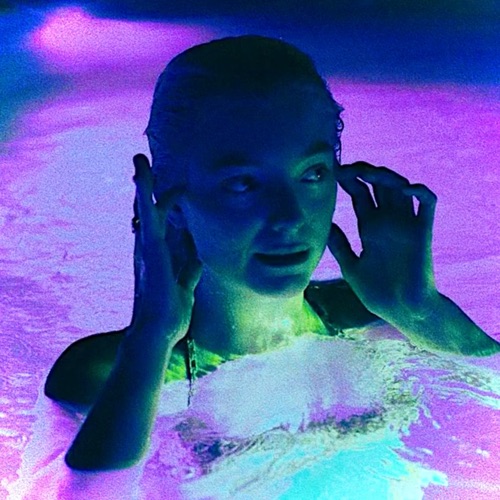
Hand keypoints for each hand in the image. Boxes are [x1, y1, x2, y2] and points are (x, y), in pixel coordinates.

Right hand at [130, 154, 201, 341]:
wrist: (159, 331)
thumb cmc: (169, 313)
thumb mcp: (184, 287)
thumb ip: (189, 270)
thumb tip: (197, 255)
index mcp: (156, 256)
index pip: (159, 223)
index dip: (165, 205)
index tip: (176, 189)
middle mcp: (148, 248)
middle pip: (146, 212)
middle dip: (145, 189)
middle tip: (141, 166)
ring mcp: (147, 249)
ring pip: (143, 209)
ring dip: (143, 185)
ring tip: (139, 162)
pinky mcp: (151, 251)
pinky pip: (147, 218)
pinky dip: (145, 198)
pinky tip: (143, 179)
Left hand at [327, 161, 438, 322]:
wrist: (403, 312)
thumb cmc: (378, 293)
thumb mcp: (351, 267)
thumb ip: (340, 246)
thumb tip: (323, 226)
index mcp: (369, 228)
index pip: (360, 194)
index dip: (348, 180)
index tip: (333, 171)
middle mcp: (387, 222)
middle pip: (378, 185)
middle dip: (363, 171)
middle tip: (345, 167)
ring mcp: (405, 225)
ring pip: (400, 188)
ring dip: (387, 176)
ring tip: (368, 172)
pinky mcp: (422, 233)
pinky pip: (427, 205)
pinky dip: (420, 192)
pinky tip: (405, 188)